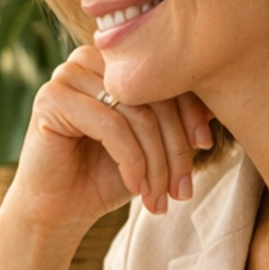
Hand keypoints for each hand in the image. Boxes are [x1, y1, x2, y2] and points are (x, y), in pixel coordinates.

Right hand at [7, 45, 214, 237]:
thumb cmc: (107, 174)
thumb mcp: (153, 146)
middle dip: (175, 147)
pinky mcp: (51, 100)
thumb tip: (217, 104)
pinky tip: (136, 186)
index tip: (206, 146)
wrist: (59, 210)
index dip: (192, 111)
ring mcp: (67, 75)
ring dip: (156, 162)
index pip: (166, 75)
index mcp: (115, 60)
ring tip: (160, 196)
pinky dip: (132, 161)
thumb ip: (179, 120)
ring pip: (136, 112)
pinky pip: (111, 125)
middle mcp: (90, 59)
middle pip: (153, 93)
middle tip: (182, 189)